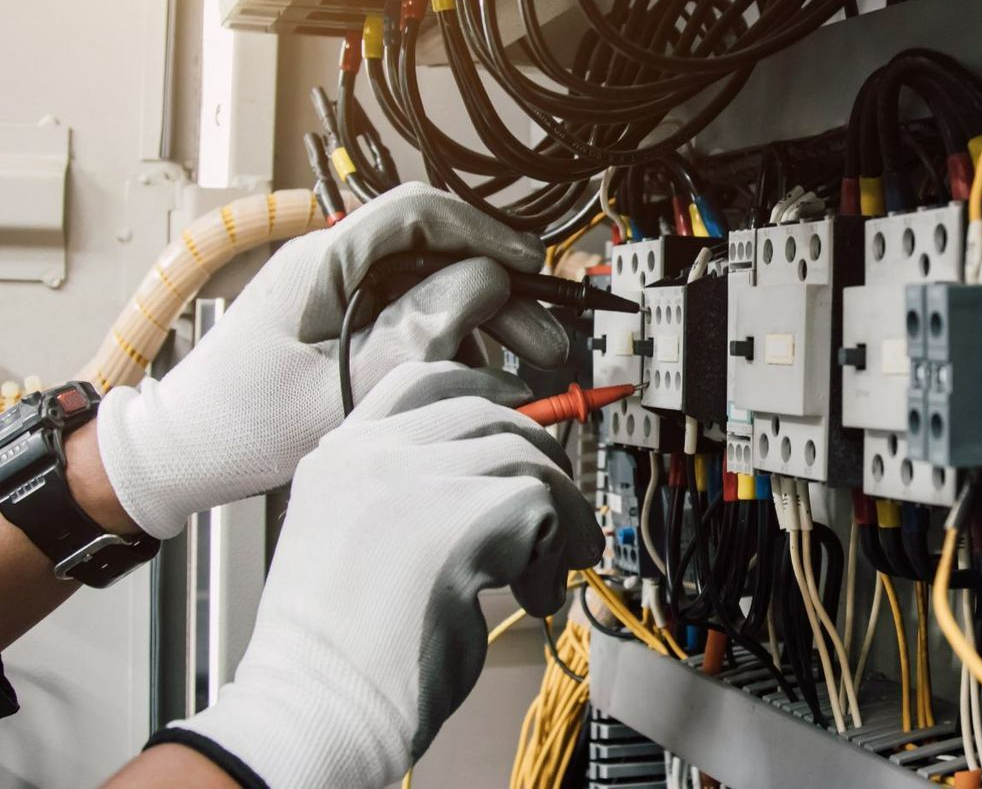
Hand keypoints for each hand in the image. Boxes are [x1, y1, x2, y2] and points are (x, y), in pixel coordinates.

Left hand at [93, 183, 569, 538]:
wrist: (186, 452)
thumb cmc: (243, 423)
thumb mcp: (342, 387)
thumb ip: (416, 333)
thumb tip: (482, 283)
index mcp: (324, 264)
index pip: (417, 213)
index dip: (483, 233)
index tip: (528, 267)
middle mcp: (335, 266)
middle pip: (438, 256)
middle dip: (500, 296)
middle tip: (544, 342)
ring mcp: (340, 292)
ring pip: (433, 288)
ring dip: (483, 325)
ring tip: (523, 370)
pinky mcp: (344, 321)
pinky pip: (414, 315)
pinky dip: (451, 343)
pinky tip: (476, 378)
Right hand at [157, 362, 601, 788]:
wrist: (315, 710)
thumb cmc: (338, 654)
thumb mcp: (357, 542)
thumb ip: (410, 497)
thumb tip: (498, 481)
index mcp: (338, 458)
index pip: (422, 380)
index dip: (485, 389)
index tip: (523, 409)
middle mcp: (370, 455)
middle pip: (487, 413)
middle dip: (538, 459)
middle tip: (556, 513)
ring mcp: (413, 478)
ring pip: (525, 457)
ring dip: (555, 517)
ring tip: (543, 574)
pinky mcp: (460, 515)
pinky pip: (546, 505)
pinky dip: (556, 552)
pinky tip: (532, 595)